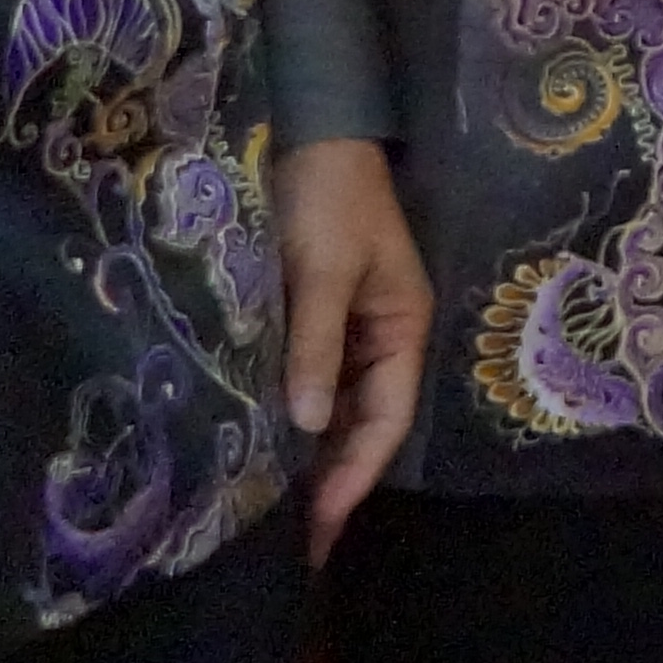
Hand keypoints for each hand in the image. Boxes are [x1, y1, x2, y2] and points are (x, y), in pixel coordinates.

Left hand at [275, 137, 432, 563]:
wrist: (311, 125)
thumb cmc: (328, 195)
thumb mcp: (324, 267)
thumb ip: (316, 345)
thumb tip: (310, 427)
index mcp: (402, 327)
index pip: (387, 421)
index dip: (355, 474)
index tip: (320, 523)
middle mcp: (380, 334)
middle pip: (363, 422)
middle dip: (333, 477)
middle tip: (292, 537)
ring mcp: (346, 324)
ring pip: (333, 404)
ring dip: (309, 450)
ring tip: (272, 505)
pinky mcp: (312, 311)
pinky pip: (308, 375)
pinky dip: (290, 411)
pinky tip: (260, 440)